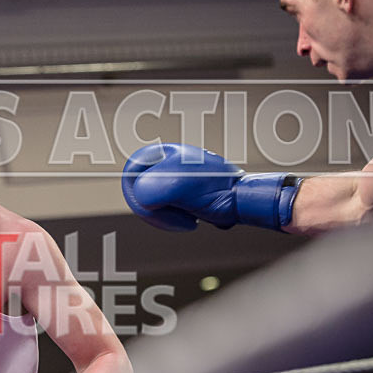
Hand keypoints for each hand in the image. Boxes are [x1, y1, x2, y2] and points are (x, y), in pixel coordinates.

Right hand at [122, 143, 300, 230]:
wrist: (242, 201)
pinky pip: (164, 210)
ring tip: (184, 216)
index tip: (148, 206)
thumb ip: (147, 190)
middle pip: (138, 189)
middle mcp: (166, 164)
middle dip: (152, 208)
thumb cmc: (217, 189)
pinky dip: (173, 218)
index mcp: (162, 153)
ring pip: (150, 202)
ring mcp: (174, 180)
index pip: (130, 171)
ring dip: (164, 215)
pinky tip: (189, 218)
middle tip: (170, 216)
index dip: (134, 193)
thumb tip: (143, 200)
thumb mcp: (175, 187)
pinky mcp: (182, 195)